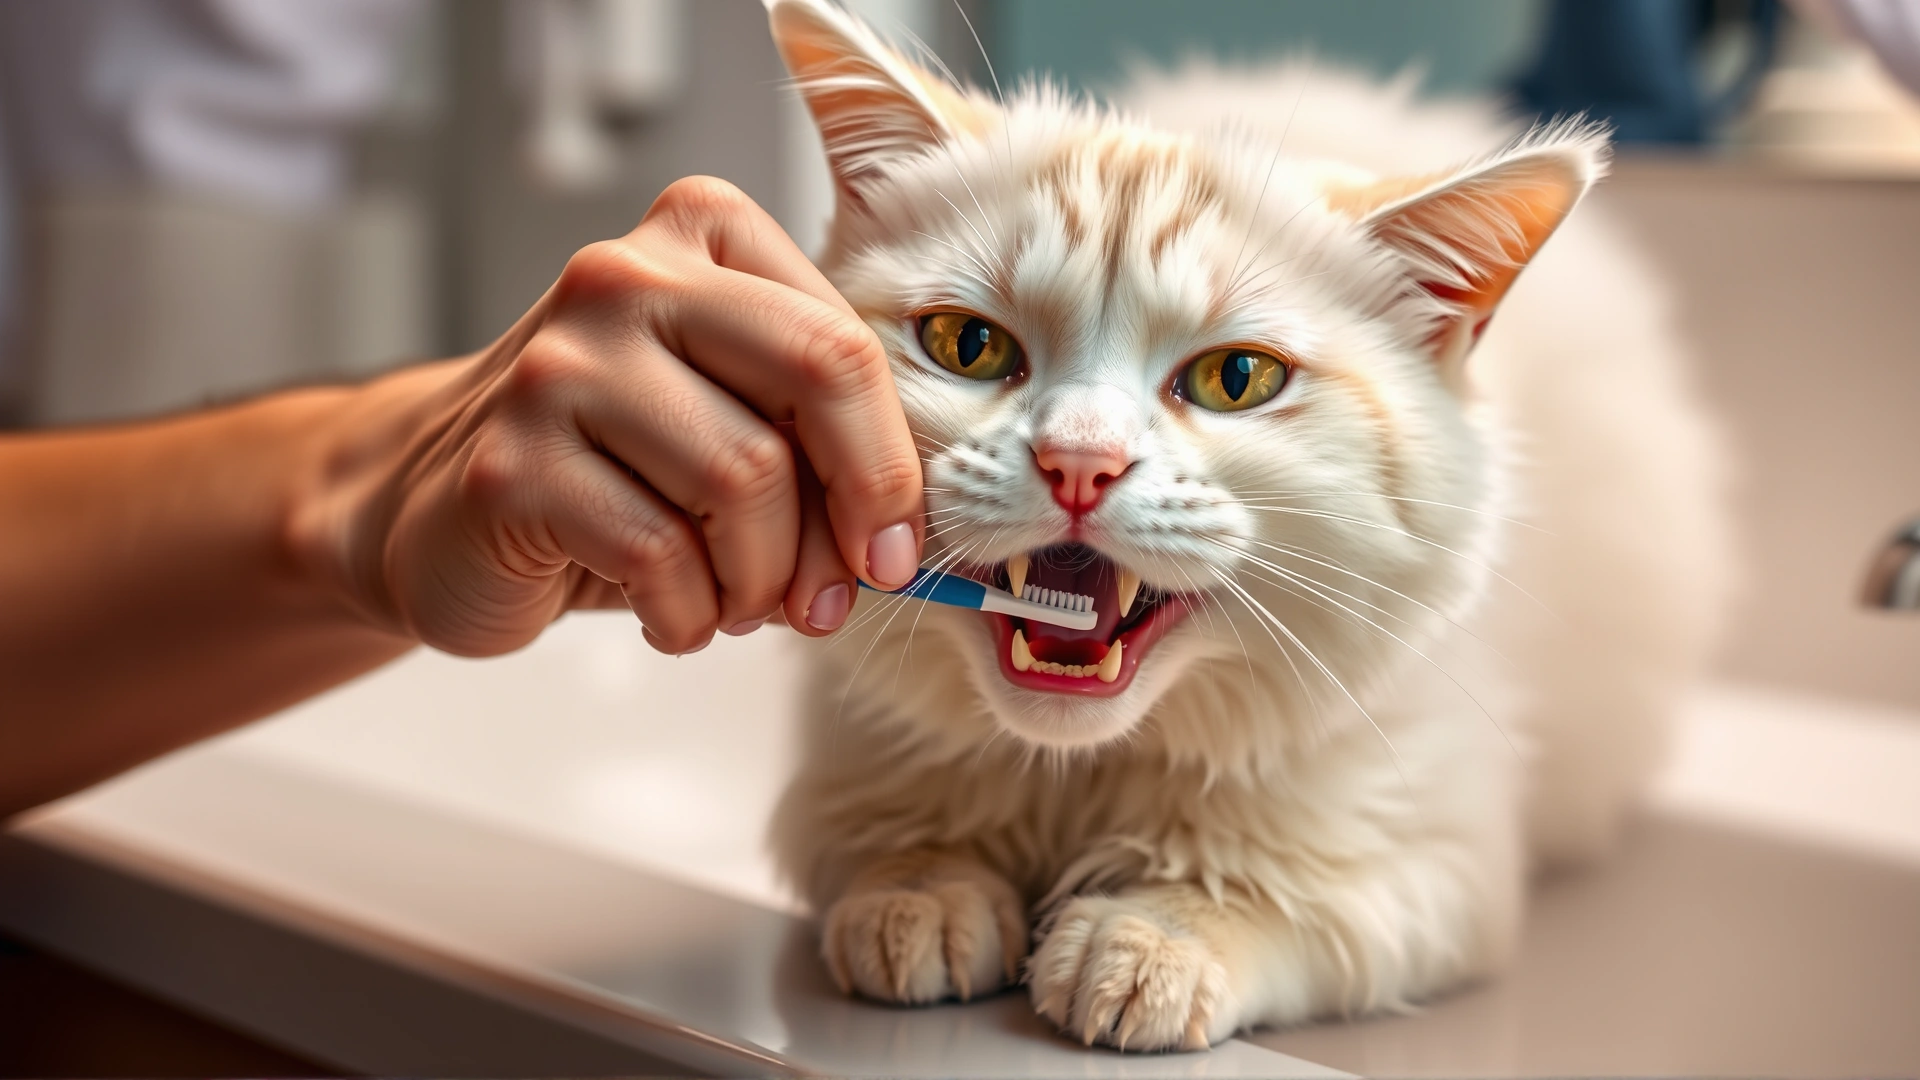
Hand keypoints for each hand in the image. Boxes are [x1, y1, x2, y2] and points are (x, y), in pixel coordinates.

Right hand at [296, 176, 922, 656]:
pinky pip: (661, 554)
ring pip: (744, 479)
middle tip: (836, 597)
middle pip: (812, 381)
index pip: (843, 342)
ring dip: (762, 582)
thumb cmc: (615, 468)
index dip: (891, 464)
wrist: (432, 508)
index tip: (896, 550)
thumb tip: (905, 542)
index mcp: (699, 235)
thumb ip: (818, 443)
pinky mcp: (510, 465)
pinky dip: (691, 616)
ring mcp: (557, 367)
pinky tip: (672, 616)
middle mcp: (624, 277)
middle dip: (849, 511)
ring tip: (735, 605)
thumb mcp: (729, 420)